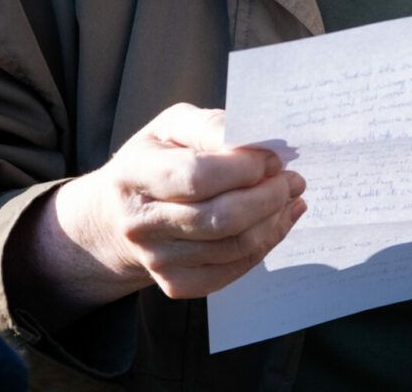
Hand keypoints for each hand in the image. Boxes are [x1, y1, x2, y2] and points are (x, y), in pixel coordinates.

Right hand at [35, 103, 305, 305]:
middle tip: (293, 180)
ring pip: (233, 246)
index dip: (244, 168)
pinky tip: (278, 222)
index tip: (273, 158)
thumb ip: (210, 127)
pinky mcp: (175, 284)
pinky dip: (265, 245)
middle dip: (268, 197)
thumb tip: (254, 141)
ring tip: (292, 197)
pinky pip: (232, 270)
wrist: (117, 216)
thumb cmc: (154, 159)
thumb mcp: (171, 127)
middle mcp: (141, 222)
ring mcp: (157, 259)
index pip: (197, 176)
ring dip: (274, 221)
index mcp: (134, 174)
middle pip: (220, 218)